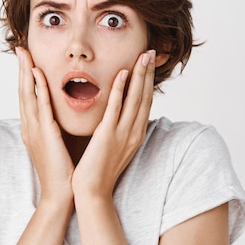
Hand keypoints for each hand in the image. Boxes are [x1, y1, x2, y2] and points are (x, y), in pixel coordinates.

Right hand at [16, 47, 73, 204]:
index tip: (27, 58)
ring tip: (25, 54)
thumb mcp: (59, 141)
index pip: (28, 96)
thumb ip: (59, 124)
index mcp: (33, 128)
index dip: (27, 76)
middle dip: (22, 69)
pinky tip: (38, 75)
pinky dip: (38, 89)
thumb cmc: (63, 169)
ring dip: (26, 73)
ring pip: (28, 95)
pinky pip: (41, 107)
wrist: (61, 192)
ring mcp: (35, 129)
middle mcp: (30, 126)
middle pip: (23, 91)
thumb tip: (68, 110)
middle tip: (21, 48)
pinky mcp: (45, 134)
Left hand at [72, 49, 155, 199]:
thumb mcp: (115, 146)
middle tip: (151, 51)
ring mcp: (123, 134)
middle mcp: (134, 132)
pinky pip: (116, 108)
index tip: (149, 63)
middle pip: (145, 97)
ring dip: (139, 75)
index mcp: (135, 134)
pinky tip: (122, 74)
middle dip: (148, 73)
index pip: (145, 102)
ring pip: (135, 99)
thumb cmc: (100, 170)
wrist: (93, 192)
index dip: (148, 81)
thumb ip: (118, 129)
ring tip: (143, 56)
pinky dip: (120, 90)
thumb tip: (117, 115)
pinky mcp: (108, 135)